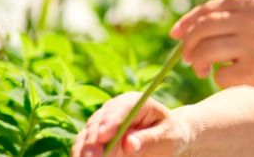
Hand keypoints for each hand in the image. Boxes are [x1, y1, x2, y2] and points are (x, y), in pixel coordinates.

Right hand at [73, 92, 193, 156]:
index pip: (121, 107)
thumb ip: (150, 140)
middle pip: (98, 122)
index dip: (110, 121)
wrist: (165, 141)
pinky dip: (82, 155)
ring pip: (87, 136)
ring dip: (84, 150)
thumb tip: (129, 144)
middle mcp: (114, 111)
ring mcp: (102, 125)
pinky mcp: (97, 140)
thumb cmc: (170, 136)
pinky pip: (84, 148)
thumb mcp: (167, 137)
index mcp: (134, 102)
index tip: (104, 136)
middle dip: (93, 141)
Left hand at [171, 0, 253, 95]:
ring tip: (201, 70)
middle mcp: (249, 21)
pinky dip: (218, 79)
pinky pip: (221, 75)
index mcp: (253, 6)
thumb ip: (245, 16)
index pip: (209, 9)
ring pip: (204, 51)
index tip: (176, 33)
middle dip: (187, 44)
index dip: (188, 21)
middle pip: (201, 29)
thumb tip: (207, 26)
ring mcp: (251, 45)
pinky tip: (229, 79)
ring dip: (197, 62)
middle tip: (187, 57)